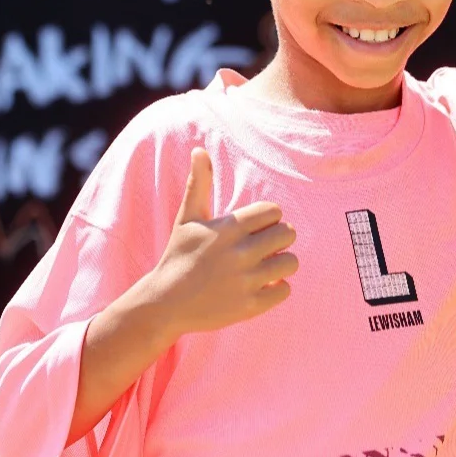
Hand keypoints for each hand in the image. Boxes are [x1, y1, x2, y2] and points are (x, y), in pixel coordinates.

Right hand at [146, 148, 298, 335]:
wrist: (164, 304)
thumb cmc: (179, 256)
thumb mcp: (187, 218)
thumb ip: (199, 183)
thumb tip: (199, 150)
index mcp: (228, 228)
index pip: (274, 211)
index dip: (269, 217)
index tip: (257, 227)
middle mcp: (240, 254)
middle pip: (288, 234)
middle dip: (280, 237)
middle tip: (266, 245)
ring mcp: (246, 281)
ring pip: (291, 262)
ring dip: (282, 262)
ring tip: (266, 265)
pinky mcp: (249, 307)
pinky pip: (285, 291)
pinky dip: (277, 288)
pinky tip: (262, 285)